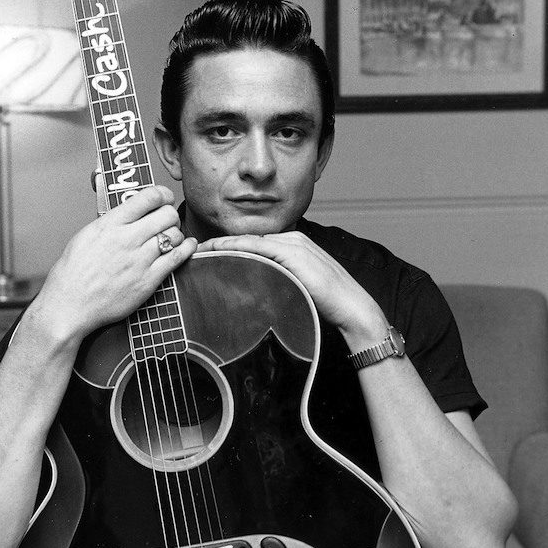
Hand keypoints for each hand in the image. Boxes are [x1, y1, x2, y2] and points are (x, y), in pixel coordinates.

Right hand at [32, 186, 196, 341]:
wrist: (70, 305)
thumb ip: (111, 221)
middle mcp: (127, 239)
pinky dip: (187, 248)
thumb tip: (131, 210)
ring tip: (171, 237)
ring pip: (175, 234)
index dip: (162, 194)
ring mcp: (139, 260)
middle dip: (170, 214)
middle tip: (167, 220)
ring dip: (176, 233)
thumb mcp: (87, 235)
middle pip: (167, 214)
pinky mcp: (149, 280)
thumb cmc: (73, 274)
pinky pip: (178, 257)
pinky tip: (186, 246)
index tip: (164, 198)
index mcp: (110, 224)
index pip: (148, 197)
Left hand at [197, 232, 385, 341]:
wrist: (352, 307)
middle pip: (249, 239)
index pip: (255, 243)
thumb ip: (279, 282)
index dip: (230, 247)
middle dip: (222, 244)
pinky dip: (236, 247)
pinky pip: (258, 247)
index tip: (208, 254)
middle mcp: (293, 239)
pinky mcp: (293, 253)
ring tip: (200, 250)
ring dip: (223, 245)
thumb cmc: (327, 304)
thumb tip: (256, 294)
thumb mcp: (298, 289)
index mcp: (294, 246)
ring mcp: (293, 244)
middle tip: (196, 251)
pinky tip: (219, 251)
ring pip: (250, 241)